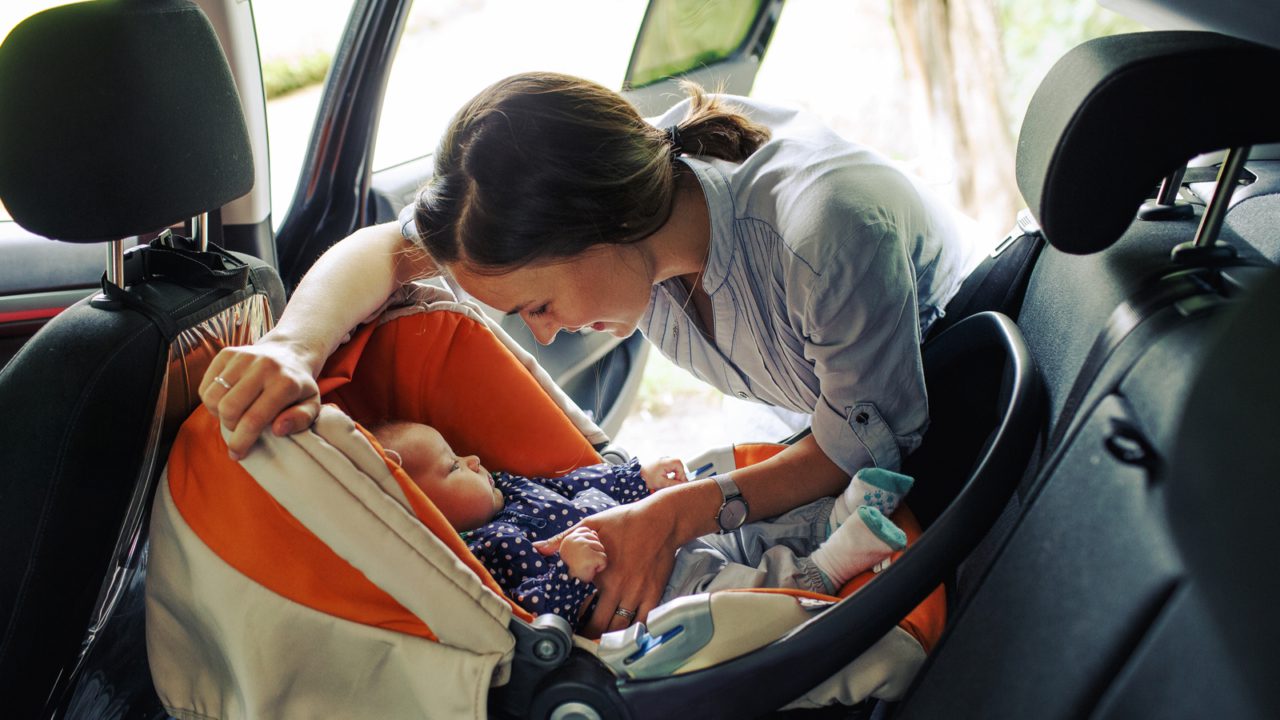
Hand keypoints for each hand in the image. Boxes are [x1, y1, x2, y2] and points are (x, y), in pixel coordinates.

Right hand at [199, 337, 321, 458]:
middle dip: (230, 427)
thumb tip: (278, 429)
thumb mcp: (311, 404)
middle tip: (240, 429)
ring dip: (218, 414)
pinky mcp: (227, 353)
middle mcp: (264, 367)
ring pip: (213, 397)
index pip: (254, 419)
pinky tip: (227, 400)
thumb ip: (301, 419)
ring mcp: (243, 357)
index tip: (237, 454)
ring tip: (234, 414)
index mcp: (286, 383)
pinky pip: (206, 385)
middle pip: (229, 409)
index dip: (241, 441)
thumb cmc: (298, 387)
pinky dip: (211, 400)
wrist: (289, 352)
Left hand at [538, 494, 682, 637]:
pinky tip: (627, 634)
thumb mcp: (590, 524)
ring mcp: (638, 593)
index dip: (573, 620)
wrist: (661, 520)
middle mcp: (619, 588)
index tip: (568, 626)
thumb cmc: (624, 521)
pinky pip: (644, 621)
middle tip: (582, 641)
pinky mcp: (655, 594)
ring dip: (610, 637)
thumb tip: (538, 548)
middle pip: (600, 625)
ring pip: (621, 628)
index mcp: (599, 573)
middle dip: (589, 636)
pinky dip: (634, 631)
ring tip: (601, 642)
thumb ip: (563, 539)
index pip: (581, 607)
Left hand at [641, 456, 687, 491]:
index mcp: (665, 462)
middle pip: (678, 466)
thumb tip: (682, 485)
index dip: (681, 475)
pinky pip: (671, 468)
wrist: (636, 476)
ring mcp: (664, 461)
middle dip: (679, 475)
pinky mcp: (662, 464)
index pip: (679, 466)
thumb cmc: (647, 478)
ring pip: (675, 467)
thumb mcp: (661, 483)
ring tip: (670, 482)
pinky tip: (667, 480)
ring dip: (675, 475)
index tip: (678, 482)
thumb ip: (674, 484)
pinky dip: (671, 474)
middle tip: (676, 483)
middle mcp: (665, 459)